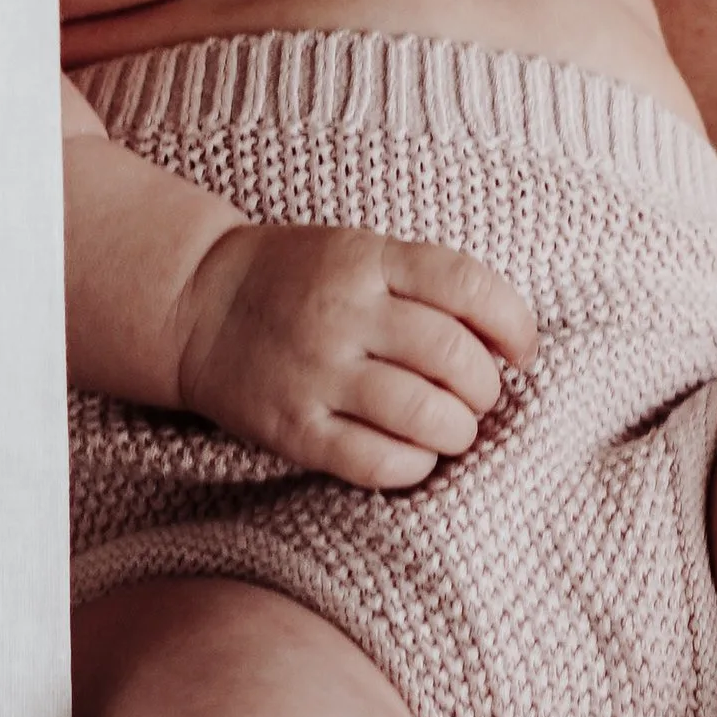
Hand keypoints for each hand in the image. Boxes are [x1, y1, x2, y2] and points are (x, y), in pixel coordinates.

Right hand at [172, 220, 535, 489]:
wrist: (196, 304)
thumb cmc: (297, 280)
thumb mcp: (359, 251)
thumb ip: (427, 283)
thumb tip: (508, 341)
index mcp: (367, 260)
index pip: (468, 286)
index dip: (514, 324)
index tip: (521, 351)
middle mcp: (343, 313)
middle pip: (453, 358)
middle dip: (486, 388)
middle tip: (478, 396)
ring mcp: (316, 373)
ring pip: (423, 415)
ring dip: (457, 430)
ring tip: (451, 428)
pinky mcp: (293, 428)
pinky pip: (376, 461)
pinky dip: (414, 465)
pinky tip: (414, 454)